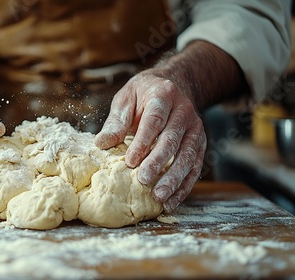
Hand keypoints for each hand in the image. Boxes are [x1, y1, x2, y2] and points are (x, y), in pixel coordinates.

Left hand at [95, 70, 205, 212]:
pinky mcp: (200, 144)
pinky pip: (194, 167)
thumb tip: (101, 143)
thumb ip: (116, 121)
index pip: (154, 121)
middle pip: (172, 140)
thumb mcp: (126, 98)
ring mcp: (195, 129)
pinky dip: (184, 186)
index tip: (130, 161)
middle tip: (143, 180)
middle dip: (158, 162)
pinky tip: (171, 202)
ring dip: (174, 178)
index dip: (143, 142)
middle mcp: (184, 111)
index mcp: (163, 95)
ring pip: (187, 156)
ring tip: (159, 197)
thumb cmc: (144, 94)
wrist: (176, 85)